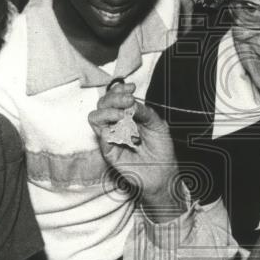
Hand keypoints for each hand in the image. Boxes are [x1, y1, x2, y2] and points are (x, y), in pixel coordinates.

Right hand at [89, 83, 180, 215]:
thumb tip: (131, 101)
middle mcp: (116, 124)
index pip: (114, 97)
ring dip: (108, 111)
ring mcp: (111, 137)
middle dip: (113, 97)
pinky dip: (109, 127)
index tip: (131, 87)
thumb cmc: (161, 148)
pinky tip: (122, 127)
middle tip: (128, 100)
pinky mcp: (108, 151)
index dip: (119, 89)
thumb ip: (145, 112)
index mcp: (127, 115)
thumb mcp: (158, 124)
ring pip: (95, 117)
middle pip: (102, 104)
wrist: (163, 173)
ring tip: (122, 114)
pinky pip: (101, 135)